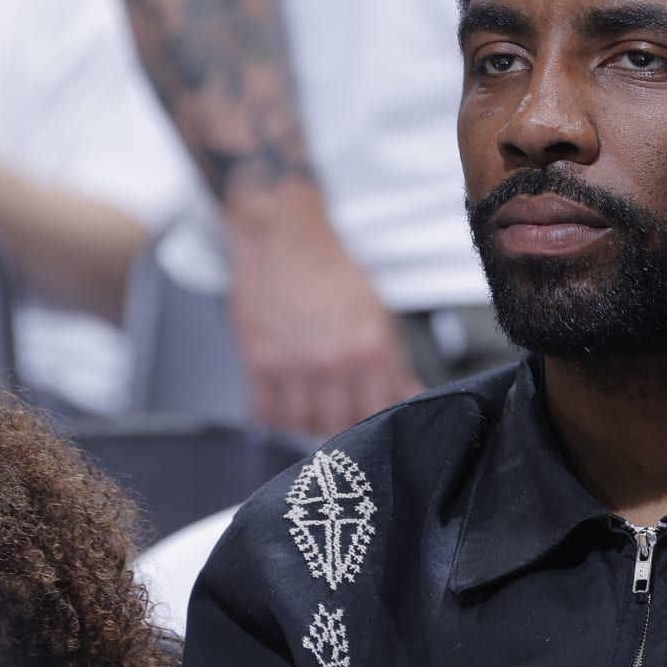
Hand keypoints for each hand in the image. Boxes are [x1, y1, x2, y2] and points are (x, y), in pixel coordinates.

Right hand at [226, 202, 423, 436]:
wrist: (284, 239)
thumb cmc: (331, 272)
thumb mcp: (377, 313)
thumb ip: (394, 362)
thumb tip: (408, 395)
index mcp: (370, 349)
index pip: (378, 412)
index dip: (376, 424)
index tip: (372, 424)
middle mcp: (333, 361)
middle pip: (339, 426)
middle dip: (342, 427)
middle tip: (339, 416)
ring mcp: (293, 365)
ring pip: (301, 425)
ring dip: (307, 424)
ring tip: (311, 407)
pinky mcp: (258, 363)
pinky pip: (265, 414)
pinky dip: (274, 417)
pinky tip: (283, 403)